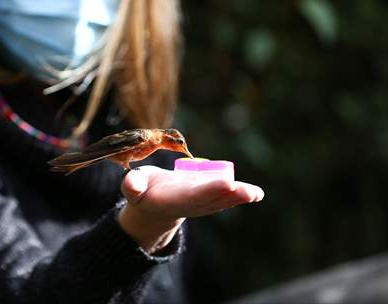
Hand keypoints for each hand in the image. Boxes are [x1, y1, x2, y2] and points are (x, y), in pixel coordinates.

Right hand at [117, 165, 263, 252]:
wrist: (154, 203)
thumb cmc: (144, 189)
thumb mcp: (134, 186)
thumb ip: (133, 185)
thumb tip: (131, 184)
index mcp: (174, 200)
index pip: (194, 194)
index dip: (210, 189)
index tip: (226, 184)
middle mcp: (192, 204)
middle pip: (213, 198)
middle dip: (230, 194)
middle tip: (248, 192)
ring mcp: (203, 203)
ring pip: (223, 199)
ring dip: (239, 196)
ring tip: (255, 194)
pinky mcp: (210, 198)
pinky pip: (226, 197)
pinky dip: (240, 195)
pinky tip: (256, 194)